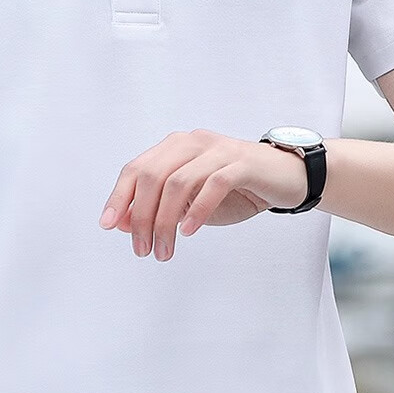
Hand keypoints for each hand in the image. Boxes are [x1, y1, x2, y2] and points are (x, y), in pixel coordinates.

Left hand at [98, 129, 307, 259]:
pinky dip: (197, 210)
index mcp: (175, 147)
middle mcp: (192, 142)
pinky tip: (189, 231)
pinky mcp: (243, 163)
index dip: (118, 197)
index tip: (106, 226)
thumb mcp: (189, 203)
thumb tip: (119, 223)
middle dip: (142, 217)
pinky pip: (213, 184)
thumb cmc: (236, 190)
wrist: (287, 179)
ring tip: (165, 250)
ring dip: (166, 221)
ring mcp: (218, 150)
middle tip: (143, 250)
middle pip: (152, 176)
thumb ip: (155, 208)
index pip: (135, 169)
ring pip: (178, 182)